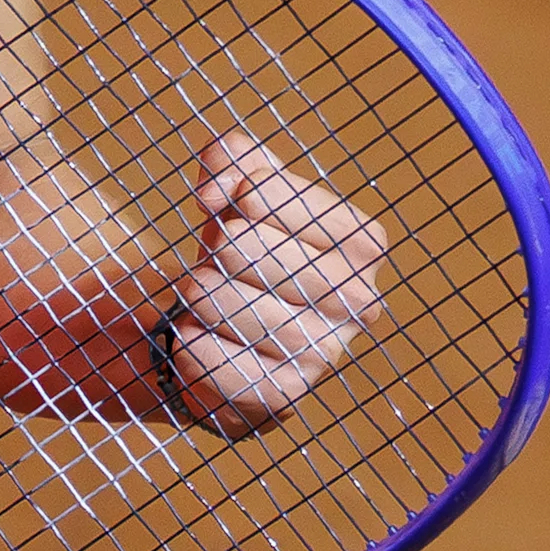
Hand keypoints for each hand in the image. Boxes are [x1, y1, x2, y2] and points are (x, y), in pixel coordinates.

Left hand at [166, 131, 387, 431]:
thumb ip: (232, 157)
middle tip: (217, 258)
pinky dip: (196, 348)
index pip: (275, 196)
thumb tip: (214, 192)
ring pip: (241, 311)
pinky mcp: (285, 394)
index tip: (234, 206)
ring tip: (196, 292)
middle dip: (222, 249)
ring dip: (205, 297)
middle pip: (253, 252)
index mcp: (362, 241)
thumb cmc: (248, 248)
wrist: (235, 332)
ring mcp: (324, 351)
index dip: (242, 192)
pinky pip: (228, 368)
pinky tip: (187, 335)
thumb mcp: (246, 186)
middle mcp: (358, 299)